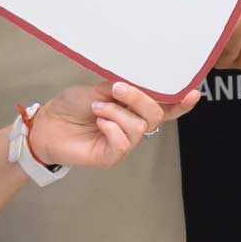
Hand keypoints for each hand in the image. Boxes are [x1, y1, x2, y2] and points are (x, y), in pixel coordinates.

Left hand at [24, 81, 172, 168]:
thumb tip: (143, 84)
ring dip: (116, 112)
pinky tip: (99, 123)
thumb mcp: (100, 88)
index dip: (180, 103)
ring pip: (139, 127)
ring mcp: (123, 143)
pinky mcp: (111, 157)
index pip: (164, 108)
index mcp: (133, 108)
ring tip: (97, 108)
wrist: (47, 124)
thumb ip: (123, 89)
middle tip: (116, 89)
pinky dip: (112, 128)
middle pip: (155, 116)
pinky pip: (123, 143)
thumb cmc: (71, 105)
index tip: (193, 92)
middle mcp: (132, 126)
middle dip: (138, 99)